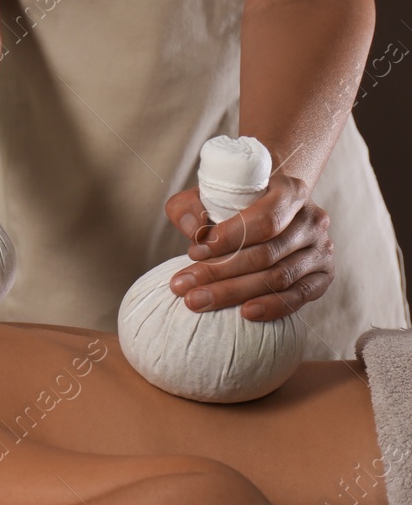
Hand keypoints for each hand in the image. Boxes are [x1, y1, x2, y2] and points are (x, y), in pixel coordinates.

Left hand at [163, 175, 335, 320]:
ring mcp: (321, 249)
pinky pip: (299, 296)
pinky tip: (244, 313)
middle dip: (219, 272)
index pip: (264, 219)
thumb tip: (193, 228)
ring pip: (278, 277)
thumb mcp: (208, 197)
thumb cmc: (233, 207)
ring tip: (196, 301)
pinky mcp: (323, 276)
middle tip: (182, 286)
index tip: (193, 252)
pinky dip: (272, 306)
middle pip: (266, 253)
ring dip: (233, 292)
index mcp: (291, 192)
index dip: (229, 238)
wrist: (268, 218)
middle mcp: (313, 219)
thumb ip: (190, 206)